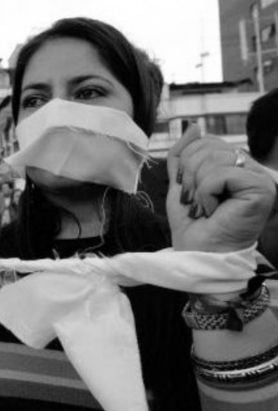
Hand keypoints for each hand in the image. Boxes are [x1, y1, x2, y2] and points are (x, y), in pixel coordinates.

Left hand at [166, 125, 275, 251]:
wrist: (198, 253)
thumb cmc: (192, 224)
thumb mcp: (181, 184)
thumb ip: (184, 155)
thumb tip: (195, 126)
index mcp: (234, 166)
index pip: (207, 141)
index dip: (187, 163)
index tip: (188, 192)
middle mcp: (251, 169)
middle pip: (209, 146)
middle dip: (190, 176)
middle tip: (195, 203)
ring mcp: (259, 178)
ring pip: (214, 158)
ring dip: (198, 188)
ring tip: (204, 208)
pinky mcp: (261, 188)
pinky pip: (221, 173)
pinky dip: (207, 193)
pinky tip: (214, 211)